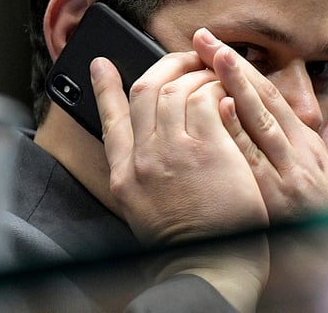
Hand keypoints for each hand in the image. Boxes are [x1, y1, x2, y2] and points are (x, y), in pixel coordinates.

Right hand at [90, 54, 268, 310]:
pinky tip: (227, 93)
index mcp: (124, 177)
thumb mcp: (146, 210)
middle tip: (185, 59)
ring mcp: (172, 150)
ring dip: (197, 74)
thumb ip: (143, 174)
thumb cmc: (190, 246)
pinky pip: (207, 99)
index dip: (104, 88)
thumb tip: (152, 143)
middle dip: (166, 66)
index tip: (100, 64)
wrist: (209, 268)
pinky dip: (216, 88)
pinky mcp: (207, 147)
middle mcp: (142, 158)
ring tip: (214, 73)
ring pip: (176, 88)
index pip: (109, 119)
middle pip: (144, 91)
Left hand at [192, 28, 327, 219]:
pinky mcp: (272, 199)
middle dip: (233, 65)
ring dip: (230, 86)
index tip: (222, 47)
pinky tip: (211, 109)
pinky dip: (230, 132)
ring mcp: (286, 176)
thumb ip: (324, 151)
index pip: (276, 98)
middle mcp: (300, 156)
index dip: (248, 69)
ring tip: (204, 59)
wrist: (327, 276)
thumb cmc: (324, 229)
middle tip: (205, 37)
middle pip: (264, 99)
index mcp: (309, 150)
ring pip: (257, 120)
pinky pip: (245, 159)